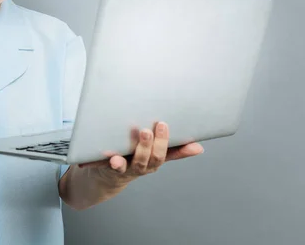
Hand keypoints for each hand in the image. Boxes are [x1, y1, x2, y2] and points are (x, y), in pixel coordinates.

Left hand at [78, 122, 203, 187]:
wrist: (106, 178)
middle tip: (158, 126)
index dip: (175, 145)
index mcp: (154, 160)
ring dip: (142, 150)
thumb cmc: (131, 159)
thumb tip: (198, 147)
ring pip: (138, 163)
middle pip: (155, 158)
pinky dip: (116, 163)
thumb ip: (171, 148)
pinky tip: (115, 158)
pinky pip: (114, 167)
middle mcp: (144, 167)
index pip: (170, 154)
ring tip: (143, 134)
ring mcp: (128, 169)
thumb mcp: (150, 153)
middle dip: (158, 143)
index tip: (172, 129)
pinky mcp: (112, 170)